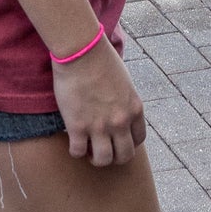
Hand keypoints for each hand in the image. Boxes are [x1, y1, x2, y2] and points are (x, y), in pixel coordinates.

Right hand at [52, 40, 146, 165]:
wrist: (82, 51)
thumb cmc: (101, 59)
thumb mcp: (124, 82)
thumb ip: (124, 100)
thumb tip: (117, 109)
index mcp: (135, 109)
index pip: (138, 140)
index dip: (127, 144)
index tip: (117, 140)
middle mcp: (120, 121)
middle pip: (124, 156)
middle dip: (114, 157)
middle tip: (102, 150)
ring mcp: (100, 126)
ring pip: (103, 160)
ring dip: (95, 158)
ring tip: (88, 149)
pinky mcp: (77, 126)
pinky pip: (77, 152)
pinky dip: (75, 150)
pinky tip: (72, 140)